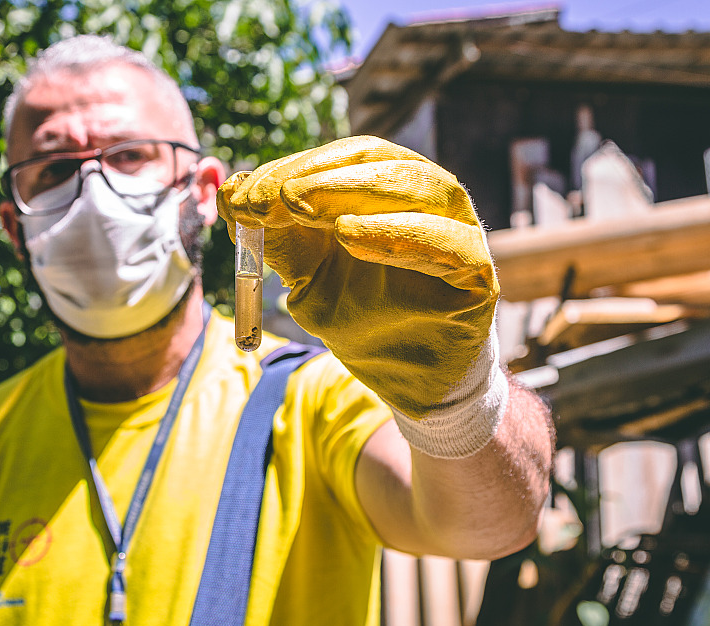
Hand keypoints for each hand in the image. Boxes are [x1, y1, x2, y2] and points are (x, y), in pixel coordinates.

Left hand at [218, 136, 505, 456]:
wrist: (407, 384)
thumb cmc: (364, 319)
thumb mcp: (307, 276)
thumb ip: (275, 238)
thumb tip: (231, 192)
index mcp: (389, 190)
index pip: (346, 158)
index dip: (295, 167)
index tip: (247, 192)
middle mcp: (430, 200)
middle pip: (382, 162)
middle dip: (320, 175)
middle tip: (274, 195)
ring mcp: (460, 232)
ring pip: (424, 188)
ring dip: (357, 191)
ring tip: (304, 207)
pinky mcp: (478, 275)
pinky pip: (450, 244)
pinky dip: (401, 234)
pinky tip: (352, 238)